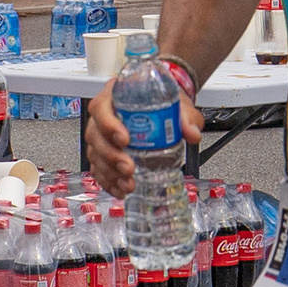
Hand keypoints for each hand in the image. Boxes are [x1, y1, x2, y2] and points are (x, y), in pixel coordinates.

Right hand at [85, 79, 201, 199]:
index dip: (108, 125)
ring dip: (109, 173)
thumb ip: (185, 116)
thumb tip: (192, 133)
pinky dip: (108, 181)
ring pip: (95, 155)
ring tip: (128, 184)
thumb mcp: (175, 103)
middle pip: (95, 136)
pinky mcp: (103, 152)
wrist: (160, 105)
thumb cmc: (160, 100)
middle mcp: (102, 115)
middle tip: (128, 167)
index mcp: (113, 96)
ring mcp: (100, 135)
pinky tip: (120, 190)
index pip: (101, 108)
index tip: (124, 139)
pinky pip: (98, 168)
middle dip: (110, 156)